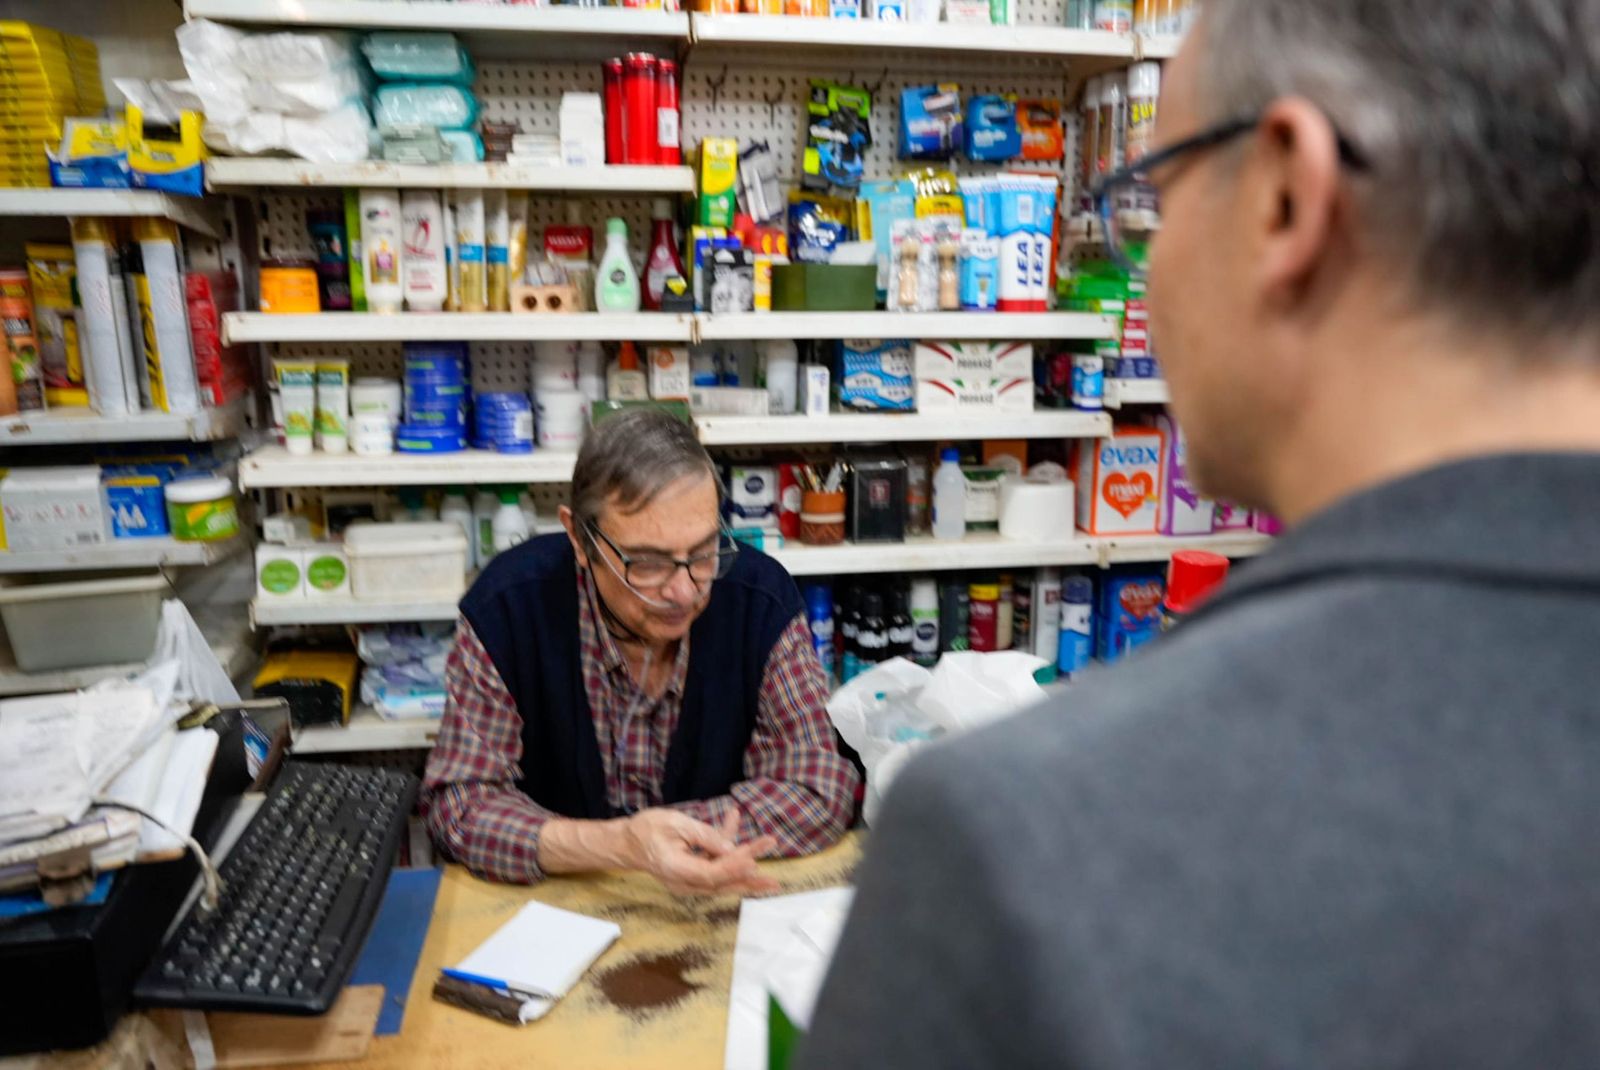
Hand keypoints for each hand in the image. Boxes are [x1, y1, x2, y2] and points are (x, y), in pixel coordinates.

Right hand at [621, 808, 780, 896]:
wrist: (627, 843)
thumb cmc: (647, 830)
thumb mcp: (675, 823)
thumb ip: (704, 835)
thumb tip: (730, 848)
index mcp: (677, 870)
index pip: (712, 874)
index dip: (735, 868)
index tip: (754, 860)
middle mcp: (685, 881)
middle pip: (722, 883)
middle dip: (750, 879)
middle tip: (774, 882)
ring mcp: (688, 881)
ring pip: (722, 876)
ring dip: (744, 862)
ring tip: (766, 845)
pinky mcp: (692, 874)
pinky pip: (714, 864)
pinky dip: (726, 846)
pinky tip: (733, 818)